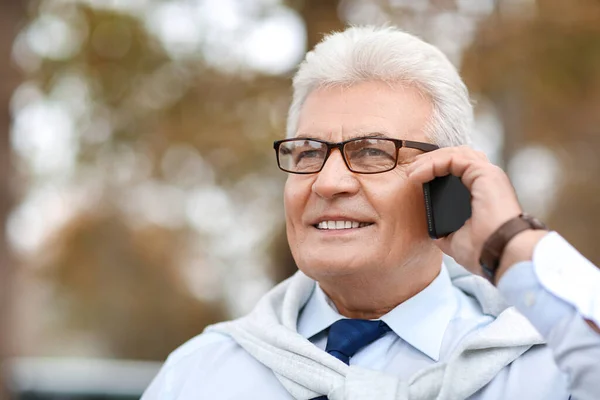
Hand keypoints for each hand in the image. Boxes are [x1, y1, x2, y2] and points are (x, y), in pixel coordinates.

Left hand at [407, 146, 523, 274]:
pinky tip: (417, 176)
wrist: (497, 255)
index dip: (435, 168)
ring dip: (430, 160)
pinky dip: (433, 163)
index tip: (414, 179)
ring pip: (454, 153)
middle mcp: (487, 180)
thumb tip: (434, 231)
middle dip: (430, 161)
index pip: (459, 168)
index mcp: (483, 192)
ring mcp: (488, 174)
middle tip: (409, 172)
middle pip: (456, 156)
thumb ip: (446, 230)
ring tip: (411, 173)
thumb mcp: (456, 240)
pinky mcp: (484, 173)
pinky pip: (453, 159)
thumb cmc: (481, 251)